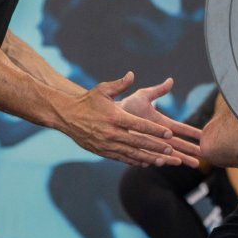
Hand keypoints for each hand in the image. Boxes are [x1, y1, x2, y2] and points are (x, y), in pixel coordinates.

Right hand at [57, 72, 201, 167]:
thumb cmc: (88, 101)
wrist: (67, 116)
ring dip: (148, 157)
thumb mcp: (103, 89)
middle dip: (156, 146)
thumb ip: (119, 84)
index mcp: (114, 117)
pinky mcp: (102, 151)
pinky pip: (121, 158)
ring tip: (162, 160)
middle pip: (138, 142)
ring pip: (131, 153)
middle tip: (171, 150)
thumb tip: (131, 74)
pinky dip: (134, 161)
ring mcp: (106, 144)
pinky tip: (146, 163)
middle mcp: (111, 132)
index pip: (139, 125)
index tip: (169, 133)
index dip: (155, 130)